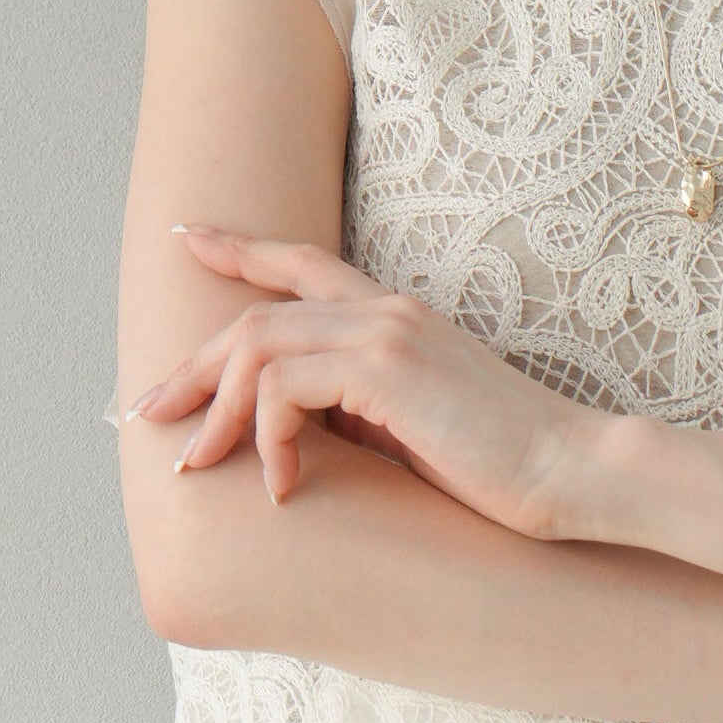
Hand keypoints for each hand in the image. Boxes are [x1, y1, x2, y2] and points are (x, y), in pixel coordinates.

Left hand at [128, 226, 595, 532]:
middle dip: (192, 365)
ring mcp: (384, 334)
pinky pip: (282, 389)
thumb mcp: (417, 428)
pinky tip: (282, 486)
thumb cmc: (506, 467)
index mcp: (394, 317)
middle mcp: (384, 311)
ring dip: (216, 411)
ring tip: (202, 466)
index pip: (302, 262)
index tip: (187, 236)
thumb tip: (301, 431)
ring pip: (255, 347)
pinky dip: (266, 438)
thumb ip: (362, 411)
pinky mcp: (385, 371)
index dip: (239, 247)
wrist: (573, 471)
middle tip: (149, 412)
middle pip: (255, 314)